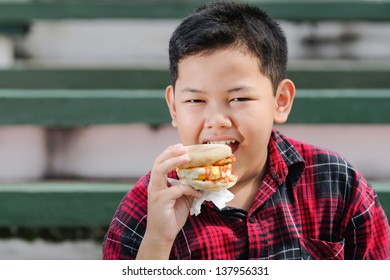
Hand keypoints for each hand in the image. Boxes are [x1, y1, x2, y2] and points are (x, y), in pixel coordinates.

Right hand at [136, 143, 201, 258]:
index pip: (160, 162)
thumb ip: (187, 188)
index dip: (169, 152)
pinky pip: (176, 190)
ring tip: (186, 157)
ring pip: (160, 170)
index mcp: (158, 183)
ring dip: (173, 162)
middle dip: (171, 152)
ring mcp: (156, 193)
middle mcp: (154, 185)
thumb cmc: (171, 217)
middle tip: (184, 147)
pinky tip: (198, 192)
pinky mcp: (161, 201)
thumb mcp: (182, 199)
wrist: (162, 236)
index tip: (181, 146)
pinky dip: (188, 189)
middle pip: (158, 162)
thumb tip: (201, 180)